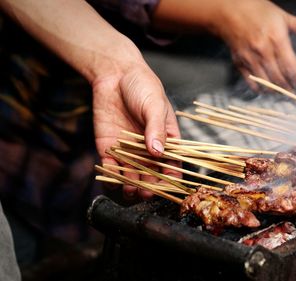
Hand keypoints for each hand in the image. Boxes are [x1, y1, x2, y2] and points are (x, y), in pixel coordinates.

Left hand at [92, 62, 180, 199]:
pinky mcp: (110, 149)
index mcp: (167, 139)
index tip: (167, 186)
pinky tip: (112, 179)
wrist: (114, 74)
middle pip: (152, 174)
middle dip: (150, 186)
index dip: (171, 177)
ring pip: (132, 175)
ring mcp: (129, 151)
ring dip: (131, 186)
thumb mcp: (154, 105)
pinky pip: (111, 168)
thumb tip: (158, 152)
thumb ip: (156, 129)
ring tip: (130, 190)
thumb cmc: (143, 86)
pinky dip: (111, 177)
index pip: (172, 163)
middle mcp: (149, 149)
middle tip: (146, 193)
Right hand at [213, 0, 295, 93]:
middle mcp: (264, 51)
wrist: (227, 10)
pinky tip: (266, 89)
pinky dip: (259, 88)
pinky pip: (251, 81)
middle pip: (280, 79)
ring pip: (266, 83)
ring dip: (277, 91)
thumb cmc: (257, 10)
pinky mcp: (239, 62)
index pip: (293, 67)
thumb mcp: (283, 16)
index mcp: (277, 39)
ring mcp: (250, 58)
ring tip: (285, 93)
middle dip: (291, 89)